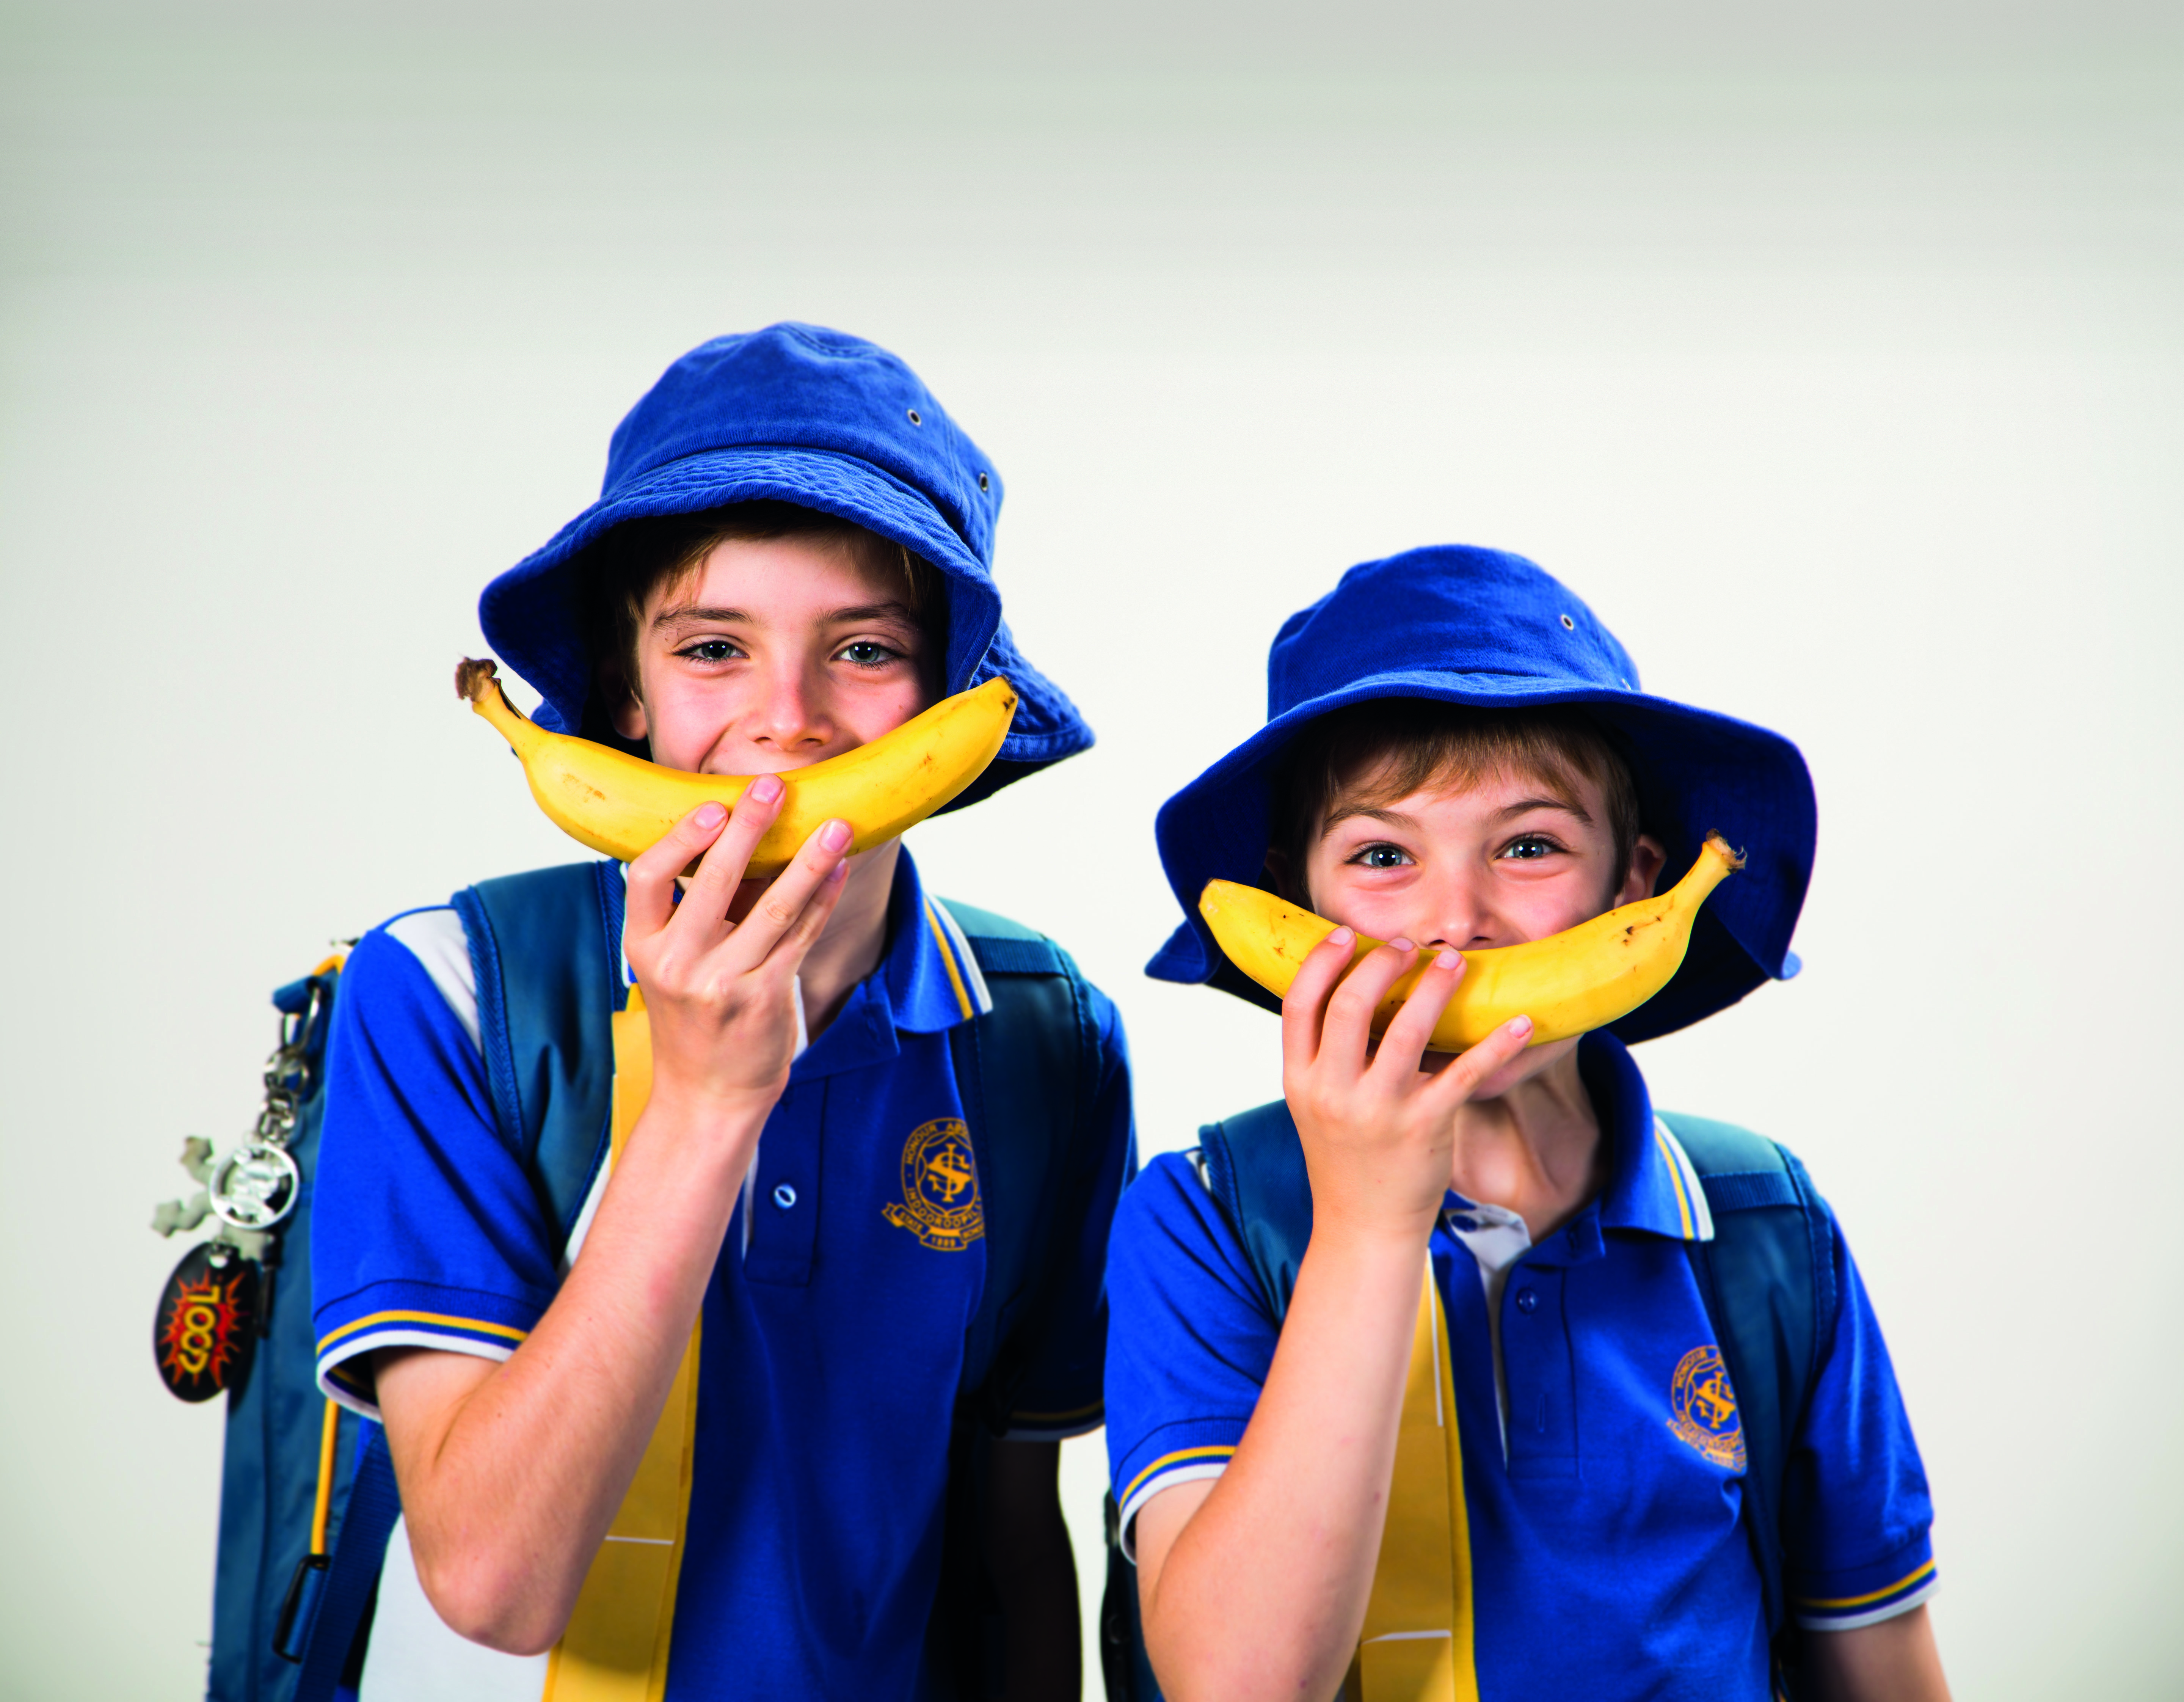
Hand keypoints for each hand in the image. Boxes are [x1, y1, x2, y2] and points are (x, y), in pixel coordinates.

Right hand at [622, 775, 851, 1121]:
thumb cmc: (694, 1015)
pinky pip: (800, 936)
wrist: (707, 1093)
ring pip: (772, 906)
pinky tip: (838, 869)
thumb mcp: (673, 964)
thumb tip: (741, 834)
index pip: (647, 877)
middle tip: (773, 786)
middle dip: (748, 827)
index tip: (710, 805)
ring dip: (809, 860)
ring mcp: (720, 983)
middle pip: (715, 881)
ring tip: (837, 824)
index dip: (679, 839)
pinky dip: (822, 899)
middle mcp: (676, 963)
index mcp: (643, 947)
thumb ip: (696, 910)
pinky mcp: (763, 998)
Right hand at [1281, 931, 1533, 1247]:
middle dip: (1381, 964)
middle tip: (1408, 945)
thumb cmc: (1344, 1157)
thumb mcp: (1314, 1104)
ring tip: (1453, 961)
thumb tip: (1354, 989)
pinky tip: (1521, 1021)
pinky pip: (1465, 1074)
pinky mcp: (1424, 1127)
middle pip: (1349, 1005)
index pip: (1299, 1005)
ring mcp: (1379, 1110)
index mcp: (1300, 1080)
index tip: (1349, 935)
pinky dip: (1497, 1044)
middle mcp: (1334, 1092)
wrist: (1363, 1226)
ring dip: (1434, 986)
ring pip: (1407, 1029)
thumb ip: (1325, 1055)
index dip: (1322, 962)